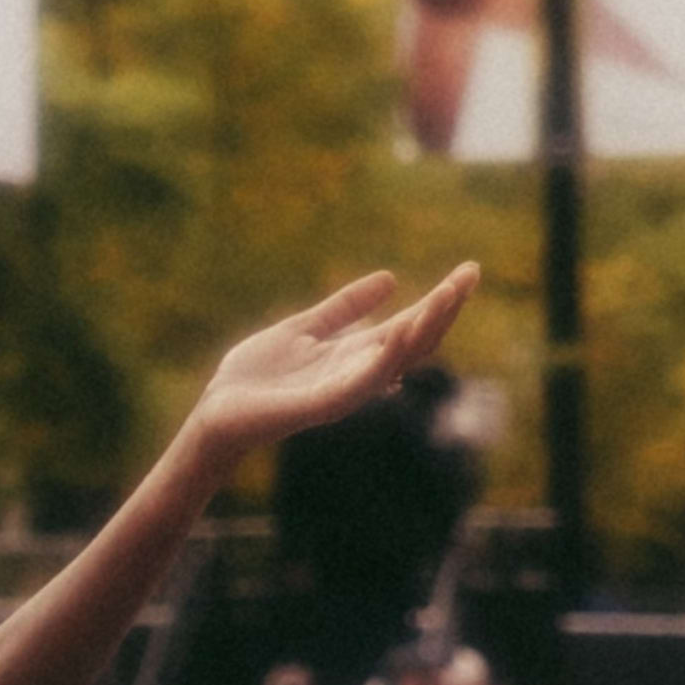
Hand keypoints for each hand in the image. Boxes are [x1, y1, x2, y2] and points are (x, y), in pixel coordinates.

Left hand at [189, 264, 480, 458]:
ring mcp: (342, 393)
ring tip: (446, 297)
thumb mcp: (304, 328)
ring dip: (422, 329)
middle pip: (413, 343)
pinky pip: (360, 384)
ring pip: (395, 362)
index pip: (409, 325)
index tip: (469, 270)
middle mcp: (357, 375)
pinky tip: (400, 333)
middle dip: (443, 310)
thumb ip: (344, 308)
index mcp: (354, 355)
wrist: (216, 413)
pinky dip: (383, 361)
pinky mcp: (320, 406)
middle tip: (469, 276)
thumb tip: (391, 279)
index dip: (440, 300)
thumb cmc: (254, 377)